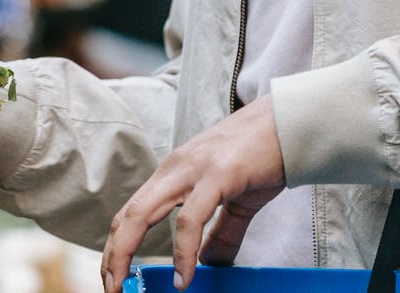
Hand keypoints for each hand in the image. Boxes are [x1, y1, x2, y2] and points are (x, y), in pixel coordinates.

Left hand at [101, 94, 285, 292]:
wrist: (289, 124)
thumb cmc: (262, 155)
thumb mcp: (235, 199)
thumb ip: (220, 233)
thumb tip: (208, 263)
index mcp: (174, 174)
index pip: (132, 212)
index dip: (118, 245)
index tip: (113, 275)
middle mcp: (175, 169)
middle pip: (129, 215)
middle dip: (113, 255)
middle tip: (110, 288)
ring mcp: (193, 170)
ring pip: (144, 213)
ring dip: (127, 252)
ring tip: (124, 285)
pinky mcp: (218, 174)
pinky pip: (190, 218)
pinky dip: (183, 251)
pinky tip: (184, 277)